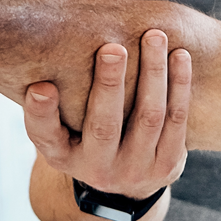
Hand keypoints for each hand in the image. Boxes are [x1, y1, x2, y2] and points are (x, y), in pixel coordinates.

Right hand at [24, 30, 190, 199]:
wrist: (127, 183)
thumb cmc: (86, 137)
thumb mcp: (60, 130)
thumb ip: (50, 100)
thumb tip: (44, 55)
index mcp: (63, 156)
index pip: (46, 135)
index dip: (41, 112)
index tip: (40, 86)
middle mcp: (97, 169)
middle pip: (104, 126)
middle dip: (109, 84)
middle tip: (113, 47)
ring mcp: (136, 170)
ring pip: (148, 117)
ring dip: (153, 74)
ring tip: (154, 37)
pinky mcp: (168, 164)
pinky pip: (176, 119)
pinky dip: (179, 85)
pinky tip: (179, 56)